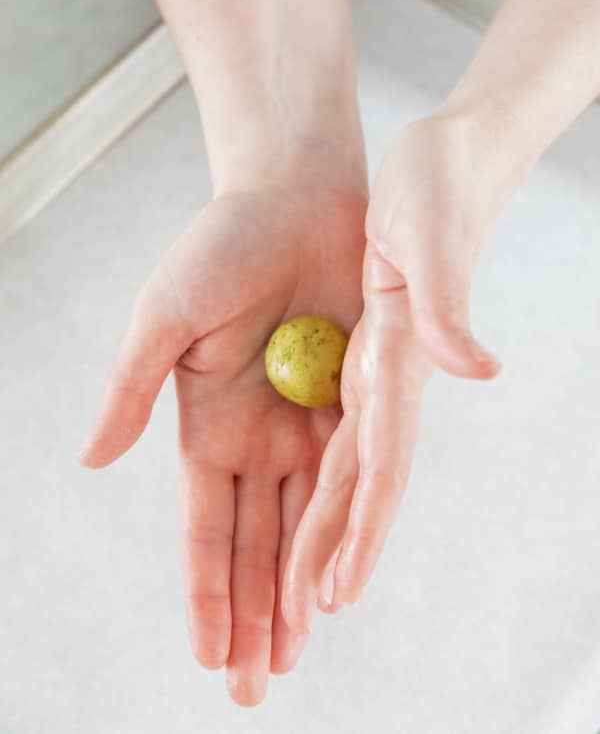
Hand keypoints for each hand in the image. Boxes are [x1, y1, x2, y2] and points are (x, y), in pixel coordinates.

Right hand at [79, 183, 365, 705]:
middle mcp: (257, 436)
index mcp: (206, 424)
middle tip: (251, 689)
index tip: (208, 655)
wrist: (298, 196)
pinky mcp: (355, 401)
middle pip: (255, 543)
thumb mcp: (166, 319)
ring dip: (297, 594)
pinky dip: (345, 534)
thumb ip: (132, 391)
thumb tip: (88, 460)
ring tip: (291, 659)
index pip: (206, 527)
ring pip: (303, 527)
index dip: (207, 590)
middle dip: (251, 616)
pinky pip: (352, 481)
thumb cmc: (223, 246)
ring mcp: (306, 424)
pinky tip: (341, 585)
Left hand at [283, 112, 514, 628]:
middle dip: (330, 551)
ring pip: (340, 466)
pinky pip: (330, 425)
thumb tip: (480, 371)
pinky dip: (314, 476)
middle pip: (355, 481)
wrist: (447, 162)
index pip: (380, 460)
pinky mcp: (360, 347)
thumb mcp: (433, 237)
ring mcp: (374, 367)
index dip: (360, 527)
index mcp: (401, 360)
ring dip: (318, 531)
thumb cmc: (440, 191)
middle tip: (301, 625)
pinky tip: (296, 504)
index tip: (336, 591)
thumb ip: (451, 306)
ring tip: (292, 593)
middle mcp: (389, 377)